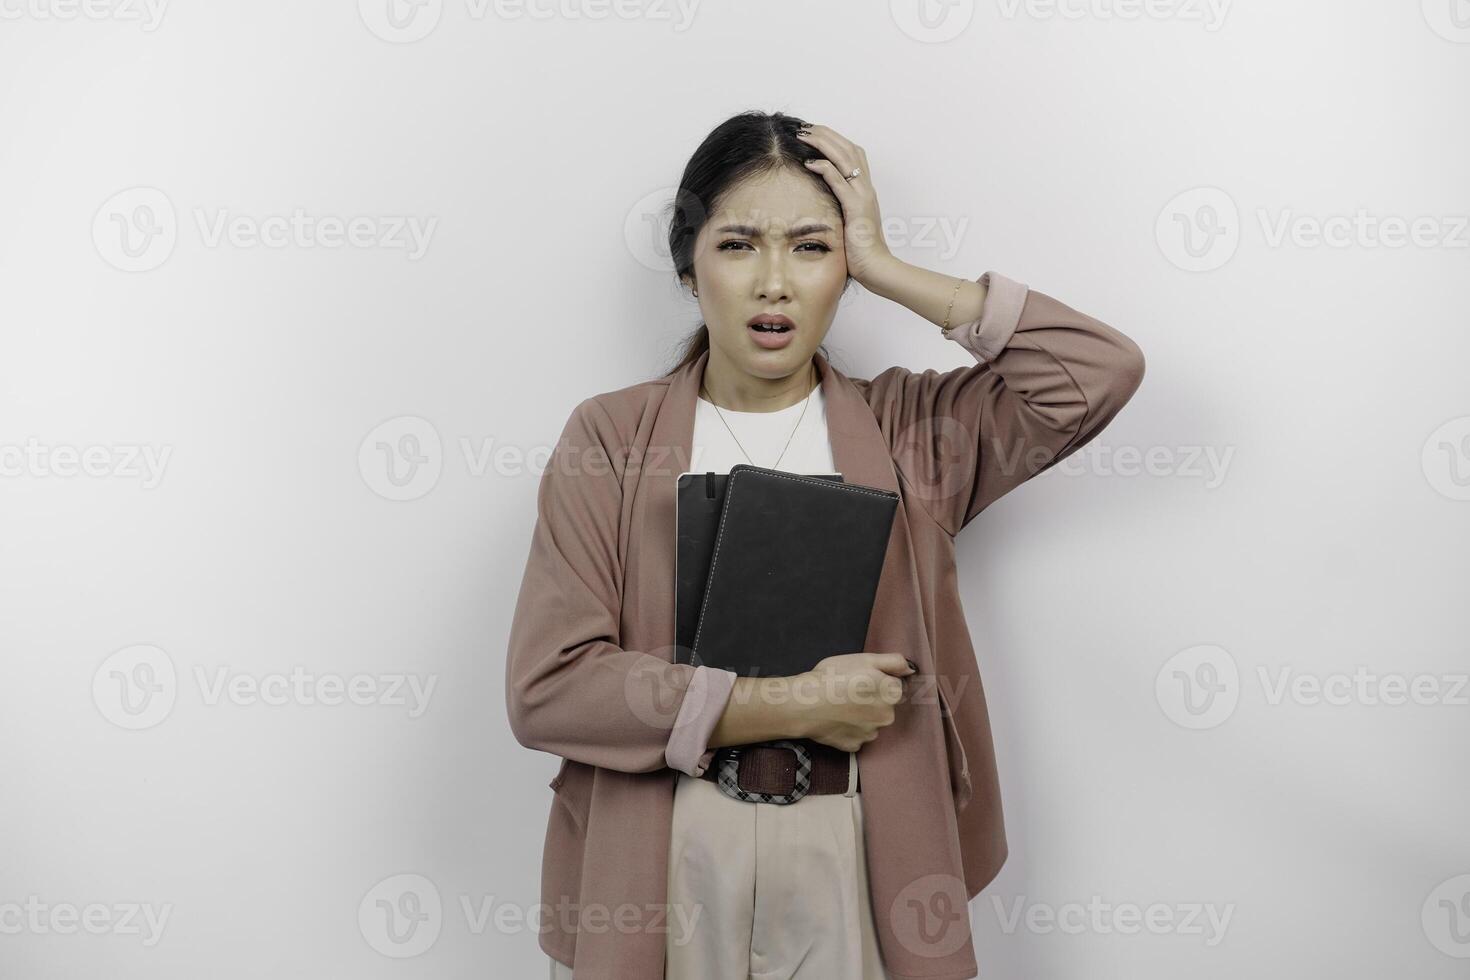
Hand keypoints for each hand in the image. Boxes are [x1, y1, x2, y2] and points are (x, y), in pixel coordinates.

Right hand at [790, 652, 915, 752]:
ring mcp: (871, 734)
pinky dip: (849, 729)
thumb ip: (894, 661)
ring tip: (840, 704)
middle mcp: (887, 716)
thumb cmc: (833, 677)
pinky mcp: (855, 746)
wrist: (804, 704)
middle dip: (872, 698)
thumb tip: (911, 669)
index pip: (896, 686)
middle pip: (884, 705)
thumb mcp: (865, 659)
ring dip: (861, 715)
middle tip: (849, 689)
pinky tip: (836, 718)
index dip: (879, 679)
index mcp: (892, 693)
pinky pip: (856, 736)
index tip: (862, 678)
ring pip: (871, 721)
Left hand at [797, 123, 894, 288]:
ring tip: (804, 135)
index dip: (834, 140)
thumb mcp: (849, 223)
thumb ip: (840, 209)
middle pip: (848, 149)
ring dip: (824, 143)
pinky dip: (825, 168)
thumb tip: (823, 203)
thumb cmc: (861, 252)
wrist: (878, 268)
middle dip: (826, 134)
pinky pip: (840, 182)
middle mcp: (866, 188)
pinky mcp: (856, 209)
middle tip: (805, 127)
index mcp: (865, 190)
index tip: (815, 133)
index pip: (852, 154)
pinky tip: (810, 162)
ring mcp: (863, 197)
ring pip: (845, 158)